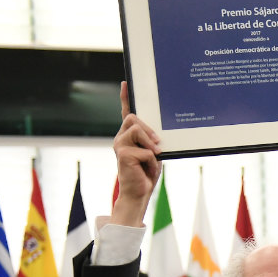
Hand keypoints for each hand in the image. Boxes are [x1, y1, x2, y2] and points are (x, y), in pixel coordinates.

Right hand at [110, 81, 160, 226]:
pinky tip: (146, 168)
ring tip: (153, 157)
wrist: (139, 193)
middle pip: (135, 119)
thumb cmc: (146, 174)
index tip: (126, 83)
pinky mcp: (122, 154)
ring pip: (138, 130)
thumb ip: (152, 141)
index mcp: (129, 136)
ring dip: (150, 144)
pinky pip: (145, 150)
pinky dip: (151, 160)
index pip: (126, 114)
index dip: (125, 98)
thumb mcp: (153, 153)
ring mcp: (119, 145)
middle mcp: (120, 138)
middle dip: (149, 130)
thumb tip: (157, 136)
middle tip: (158, 145)